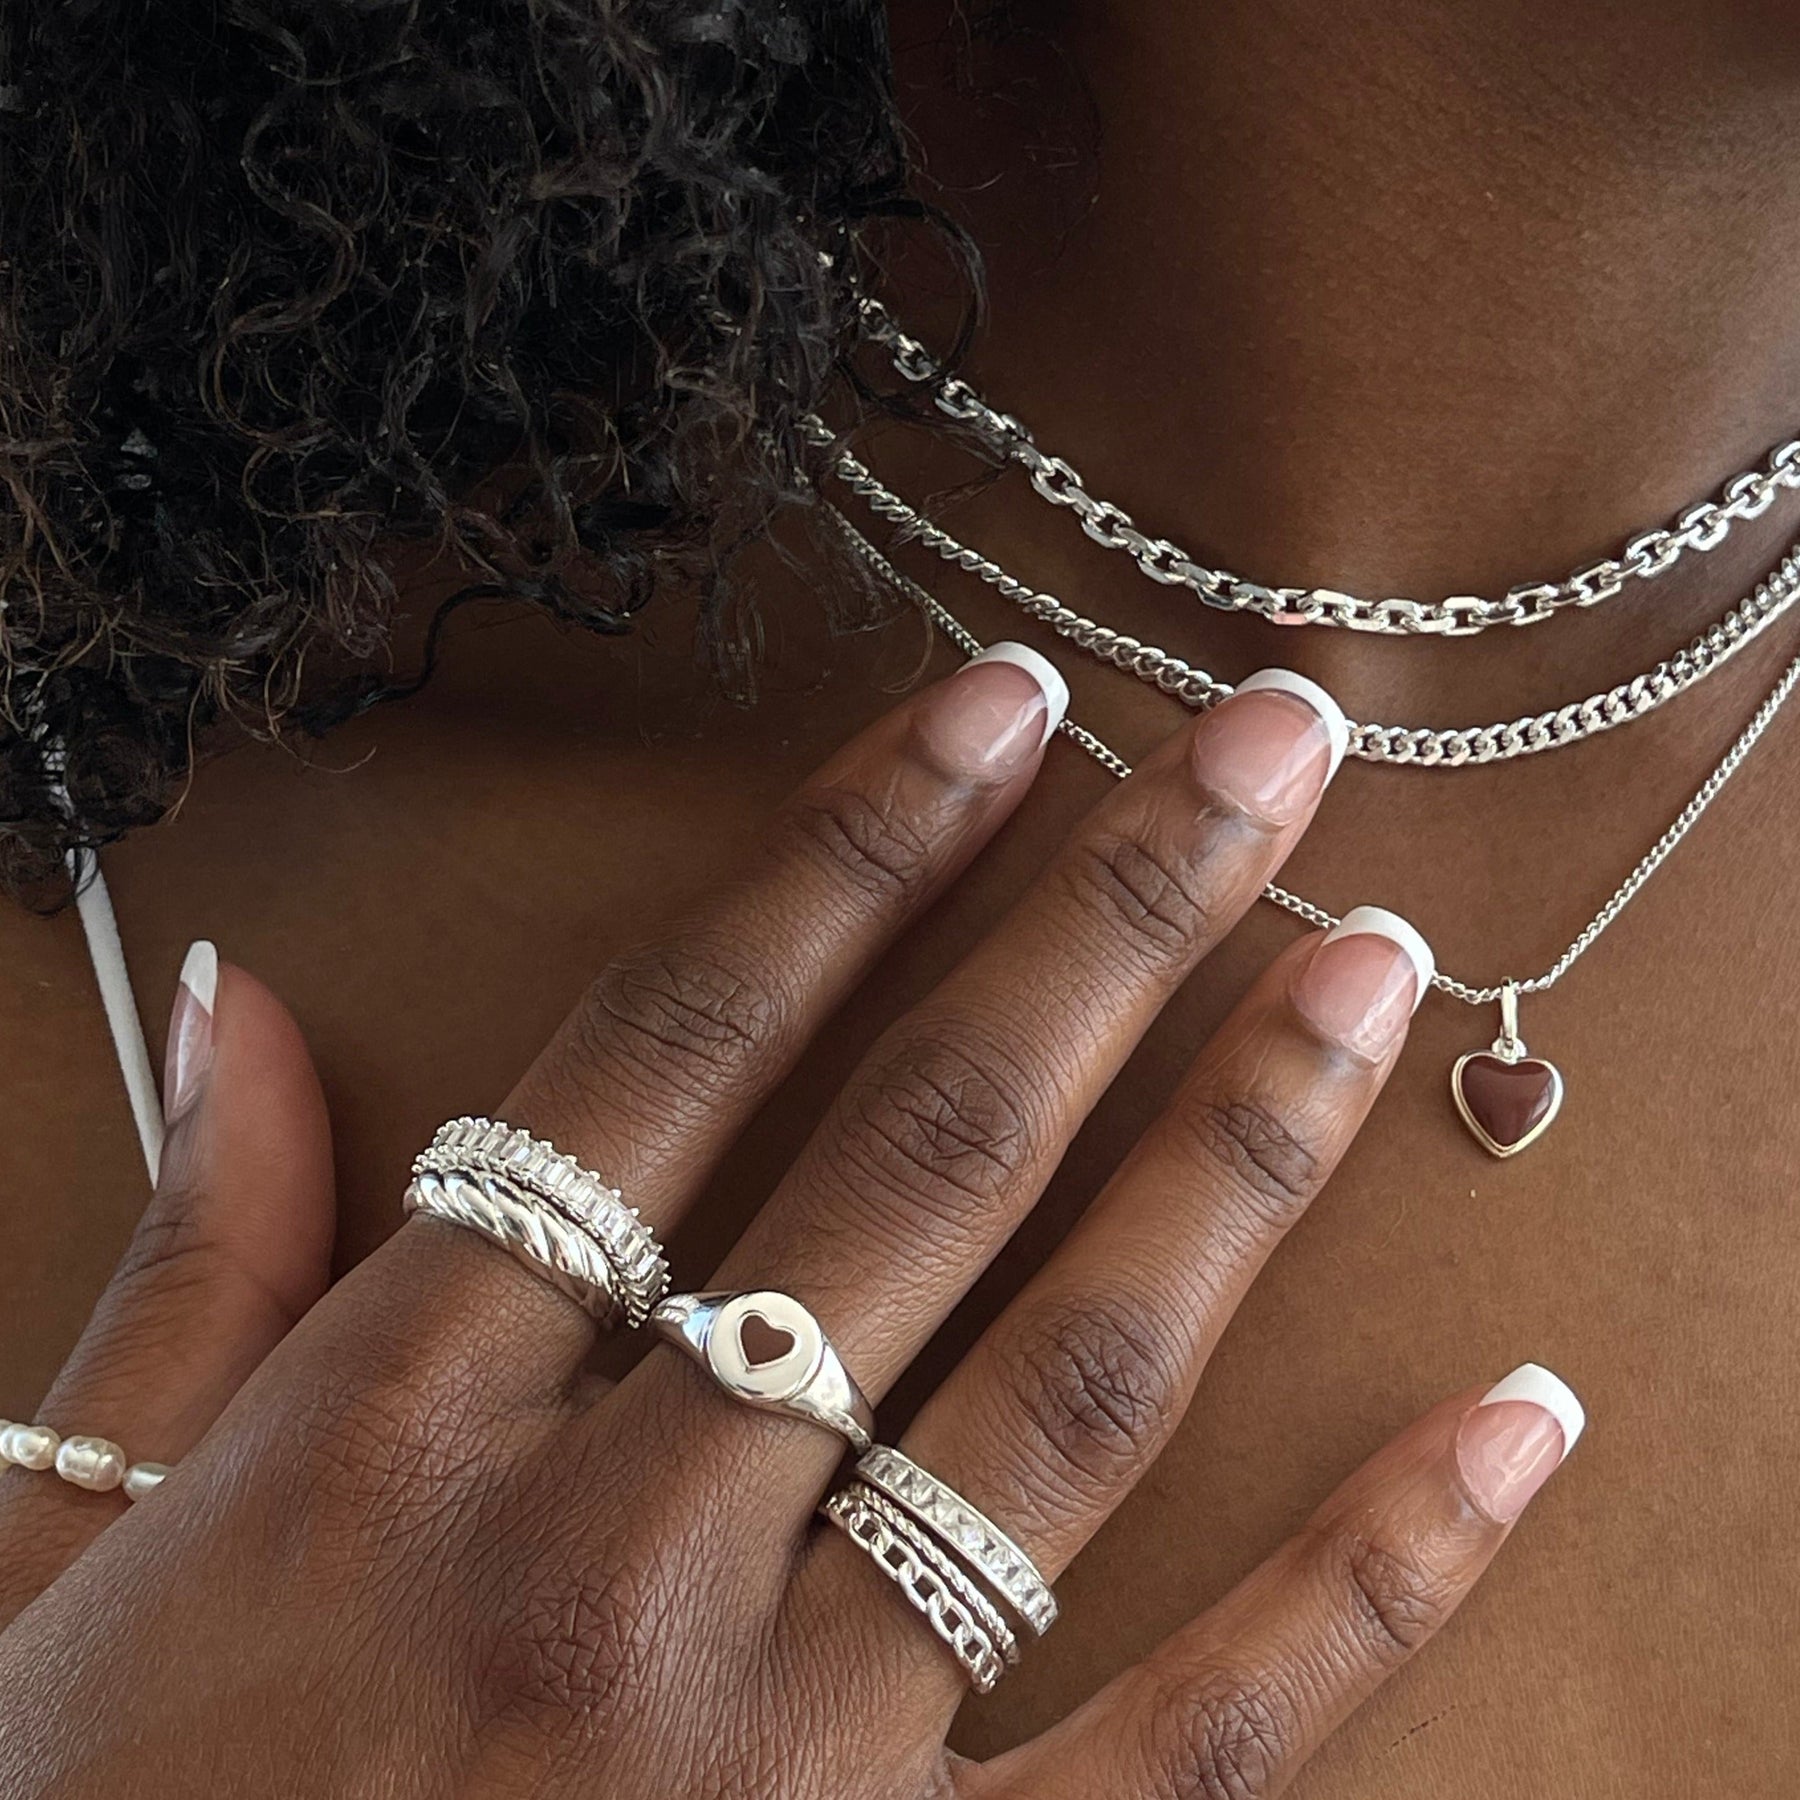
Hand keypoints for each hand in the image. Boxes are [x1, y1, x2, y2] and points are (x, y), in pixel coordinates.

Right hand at [0, 649, 1579, 1796]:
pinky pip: (1197, 1749)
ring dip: (1240, 1153)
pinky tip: (1512, 1421)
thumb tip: (238, 996)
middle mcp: (609, 1565)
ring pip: (1067, 1397)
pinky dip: (1373, 1580)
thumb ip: (187, 1264)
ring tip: (1370, 963)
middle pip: (918, 1164)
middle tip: (1266, 749)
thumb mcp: (72, 1552)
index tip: (997, 706)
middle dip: (1111, 921)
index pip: (676, 1054)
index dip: (850, 854)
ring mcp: (781, 1765)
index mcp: (395, 1434)